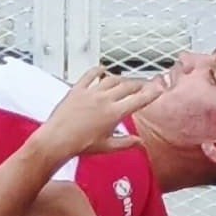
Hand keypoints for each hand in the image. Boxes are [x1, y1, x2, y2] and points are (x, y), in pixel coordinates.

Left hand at [32, 67, 159, 160]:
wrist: (56, 140)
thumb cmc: (79, 145)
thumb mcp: (107, 146)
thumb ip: (126, 143)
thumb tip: (140, 143)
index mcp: (114, 113)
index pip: (138, 100)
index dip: (151, 94)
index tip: (158, 89)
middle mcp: (104, 99)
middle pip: (127, 86)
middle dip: (139, 84)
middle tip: (145, 85)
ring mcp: (90, 93)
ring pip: (111, 79)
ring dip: (122, 78)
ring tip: (127, 80)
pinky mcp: (77, 90)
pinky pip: (89, 75)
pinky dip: (97, 70)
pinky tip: (102, 69)